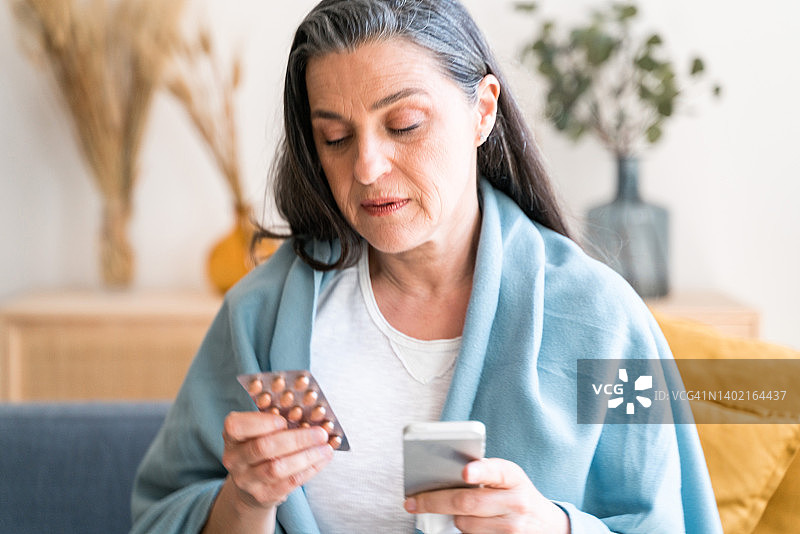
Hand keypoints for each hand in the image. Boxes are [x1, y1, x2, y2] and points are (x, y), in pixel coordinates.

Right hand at [221, 411, 333, 508]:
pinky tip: (321, 460)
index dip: (262, 422)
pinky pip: (288, 483)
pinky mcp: (262, 496)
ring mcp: (246, 480)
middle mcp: (234, 459)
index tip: (284, 420)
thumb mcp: (260, 431)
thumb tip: (307, 413)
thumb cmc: (260, 446)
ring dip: (306, 456)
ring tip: (325, 448)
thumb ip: (275, 421)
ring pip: (277, 468)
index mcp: (232, 436)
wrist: (251, 485)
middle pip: (263, 447)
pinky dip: (309, 470)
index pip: (237, 427)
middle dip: (296, 439)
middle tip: (320, 434)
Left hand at [404, 458, 569, 533]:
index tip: (465, 472)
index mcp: (514, 477)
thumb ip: (483, 473)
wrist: (546, 525)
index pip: (497, 471)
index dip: (480, 471)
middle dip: (434, 501)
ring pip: (465, 523)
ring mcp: (511, 528)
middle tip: (412, 501)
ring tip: (459, 510)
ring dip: (455, 517)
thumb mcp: (508, 478)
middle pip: (468, 502)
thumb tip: (442, 475)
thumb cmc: (517, 495)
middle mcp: (515, 502)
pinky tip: (469, 524)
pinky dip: (465, 531)